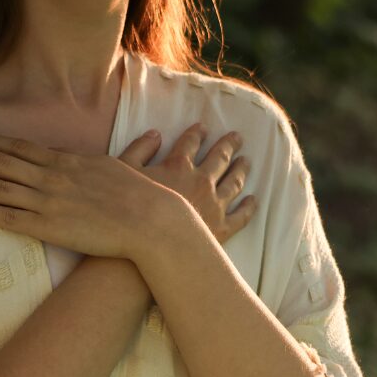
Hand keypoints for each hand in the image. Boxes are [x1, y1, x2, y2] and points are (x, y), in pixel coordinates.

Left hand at [0, 127, 175, 259]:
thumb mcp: (107, 166)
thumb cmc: (135, 193)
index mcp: (65, 162)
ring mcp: (47, 202)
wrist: (149, 219)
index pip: (18, 147)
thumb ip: (79, 160)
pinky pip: (9, 218)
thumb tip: (60, 153)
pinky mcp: (49, 227)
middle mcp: (51, 178)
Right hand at [135, 122, 256, 246]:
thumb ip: (139, 149)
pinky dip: (248, 207)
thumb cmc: (128, 212)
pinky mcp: (221, 229)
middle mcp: (201, 181)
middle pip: (220, 158)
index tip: (204, 128)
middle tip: (237, 137)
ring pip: (234, 182)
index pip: (190, 143)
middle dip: (229, 145)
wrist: (145, 248)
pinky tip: (253, 201)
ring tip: (246, 162)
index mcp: (178, 166)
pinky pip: (240, 216)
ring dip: (241, 170)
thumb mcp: (124, 173)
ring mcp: (214, 205)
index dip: (197, 134)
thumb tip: (154, 134)